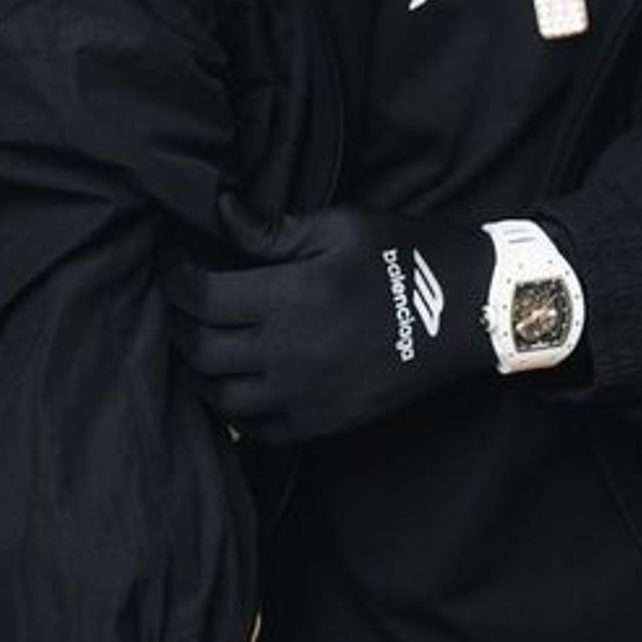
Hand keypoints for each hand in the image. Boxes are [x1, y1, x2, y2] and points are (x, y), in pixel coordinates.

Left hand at [166, 196, 493, 442]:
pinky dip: (235, 411)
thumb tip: (218, 212)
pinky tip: (234, 386)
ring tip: (199, 344)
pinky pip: (260, 429)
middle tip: (177, 303)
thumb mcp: (343, 226)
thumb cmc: (408, 256)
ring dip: (199, 371)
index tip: (169, 265)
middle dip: (178, 324)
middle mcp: (292, 352)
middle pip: (202, 349)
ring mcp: (309, 394)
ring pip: (222, 396)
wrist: (473, 311)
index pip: (202, 297)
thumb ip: (273, 229)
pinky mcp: (327, 421)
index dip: (173, 280)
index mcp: (294, 295)